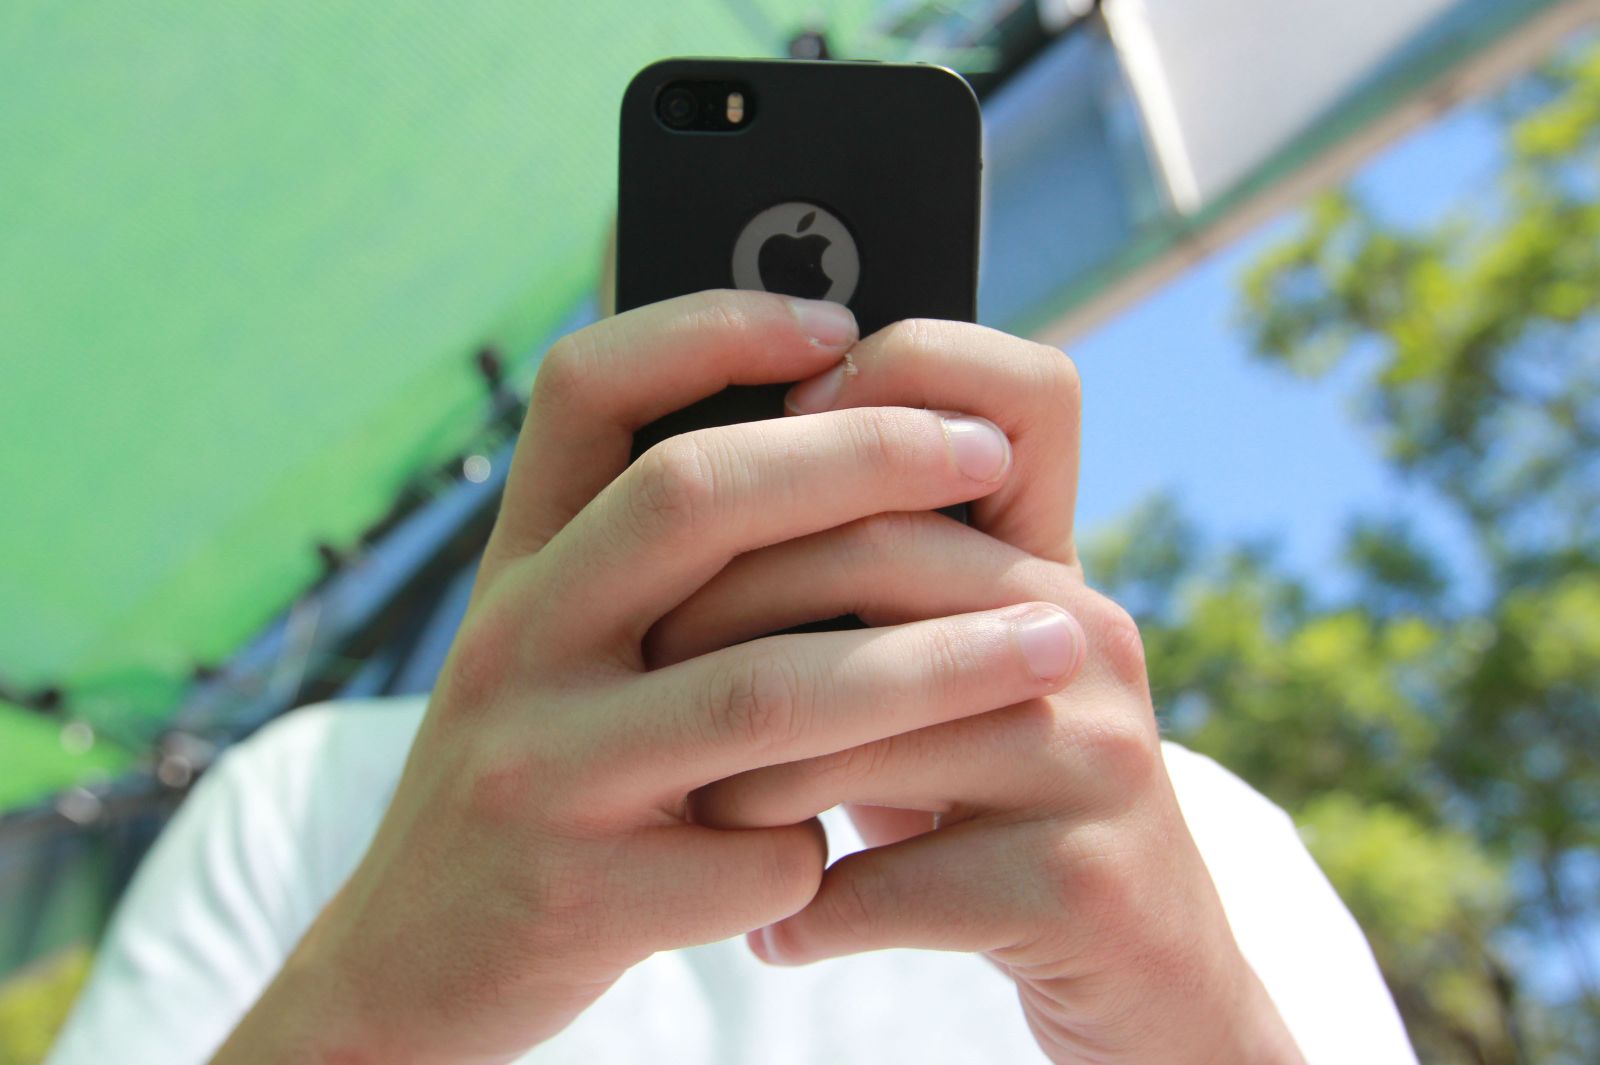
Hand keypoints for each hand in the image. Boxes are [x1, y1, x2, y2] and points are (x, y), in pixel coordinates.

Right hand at [209, 292, 1084, 1064]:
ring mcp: (538, 767)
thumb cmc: (540, 780)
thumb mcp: (563, 652)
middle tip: (990, 455)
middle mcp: (514, 642)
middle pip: (693, 500)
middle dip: (864, 459)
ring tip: (1057, 644)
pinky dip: (829, 848)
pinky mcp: (576, 894)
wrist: (412, 967)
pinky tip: (858, 854)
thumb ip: (653, 568)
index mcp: (519, 565)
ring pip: (760, 690)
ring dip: (932, 666)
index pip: (585, 387)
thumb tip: (839, 447)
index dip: (708, 327)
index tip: (837, 323)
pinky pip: (755, 857)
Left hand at [651, 319, 1306, 1064]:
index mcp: (1045, 564)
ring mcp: (1095, 754)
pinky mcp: (1082, 878)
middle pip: (876, 552)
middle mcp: (1084, 633)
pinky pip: (889, 880)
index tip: (751, 440)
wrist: (1137, 961)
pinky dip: (803, 915)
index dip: (887, 382)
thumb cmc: (989, 796)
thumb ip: (861, 580)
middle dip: (724, 617)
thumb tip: (686, 479)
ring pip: (860, 729)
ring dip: (744, 785)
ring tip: (696, 815)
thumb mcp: (942, 671)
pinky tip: (773, 929)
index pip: (1013, 400)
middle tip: (645, 676)